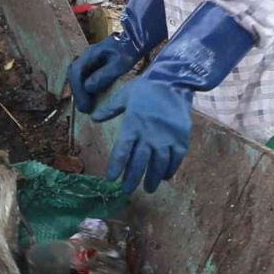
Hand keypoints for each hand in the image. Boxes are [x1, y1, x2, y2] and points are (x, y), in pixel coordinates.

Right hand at [69, 41, 137, 118]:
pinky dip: (85, 90)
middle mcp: (85, 57)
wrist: (132, 42)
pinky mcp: (92, 66)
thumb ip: (104, 75)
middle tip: (84, 110)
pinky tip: (91, 100)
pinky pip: (83, 78)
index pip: (76, 71)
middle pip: (73, 75)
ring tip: (86, 107)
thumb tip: (88, 88)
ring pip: (77, 78)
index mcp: (90, 54)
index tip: (85, 105)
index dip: (78, 90)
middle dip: (77, 94)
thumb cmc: (127, 52)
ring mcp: (87, 61)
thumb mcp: (120, 64)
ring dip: (80, 93)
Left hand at [105, 76, 192, 193]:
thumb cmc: (146, 88)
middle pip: (139, 162)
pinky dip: (170, 169)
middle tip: (127, 191)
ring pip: (158, 164)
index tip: (111, 178)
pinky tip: (165, 177)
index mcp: (133, 125)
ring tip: (148, 189)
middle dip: (132, 178)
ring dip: (152, 178)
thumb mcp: (124, 95)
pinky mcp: (181, 139)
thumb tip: (93, 117)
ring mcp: (167, 138)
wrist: (173, 82)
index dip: (116, 165)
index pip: (122, 150)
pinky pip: (176, 159)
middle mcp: (149, 135)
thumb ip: (109, 109)